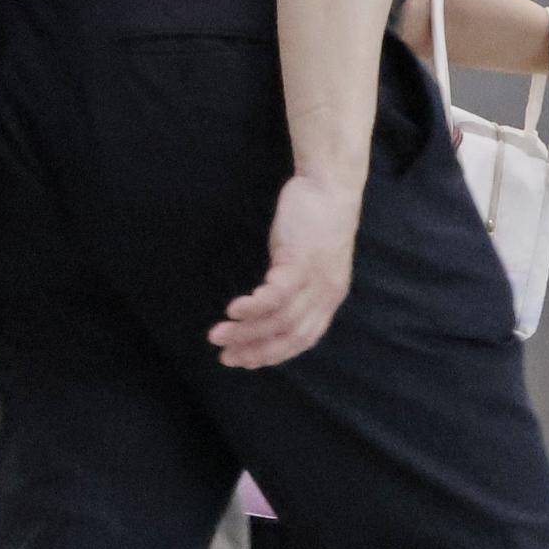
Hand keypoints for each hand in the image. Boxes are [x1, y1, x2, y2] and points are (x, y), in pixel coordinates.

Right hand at [213, 172, 359, 369]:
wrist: (330, 187)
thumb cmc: (316, 220)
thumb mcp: (310, 260)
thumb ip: (295, 282)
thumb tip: (270, 300)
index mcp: (329, 297)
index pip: (302, 339)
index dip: (273, 355)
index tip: (245, 361)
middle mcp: (326, 294)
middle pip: (290, 335)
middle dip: (256, 351)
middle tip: (225, 357)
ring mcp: (315, 279)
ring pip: (281, 319)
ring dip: (247, 331)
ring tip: (218, 335)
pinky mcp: (301, 261)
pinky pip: (277, 293)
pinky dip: (254, 306)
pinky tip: (233, 310)